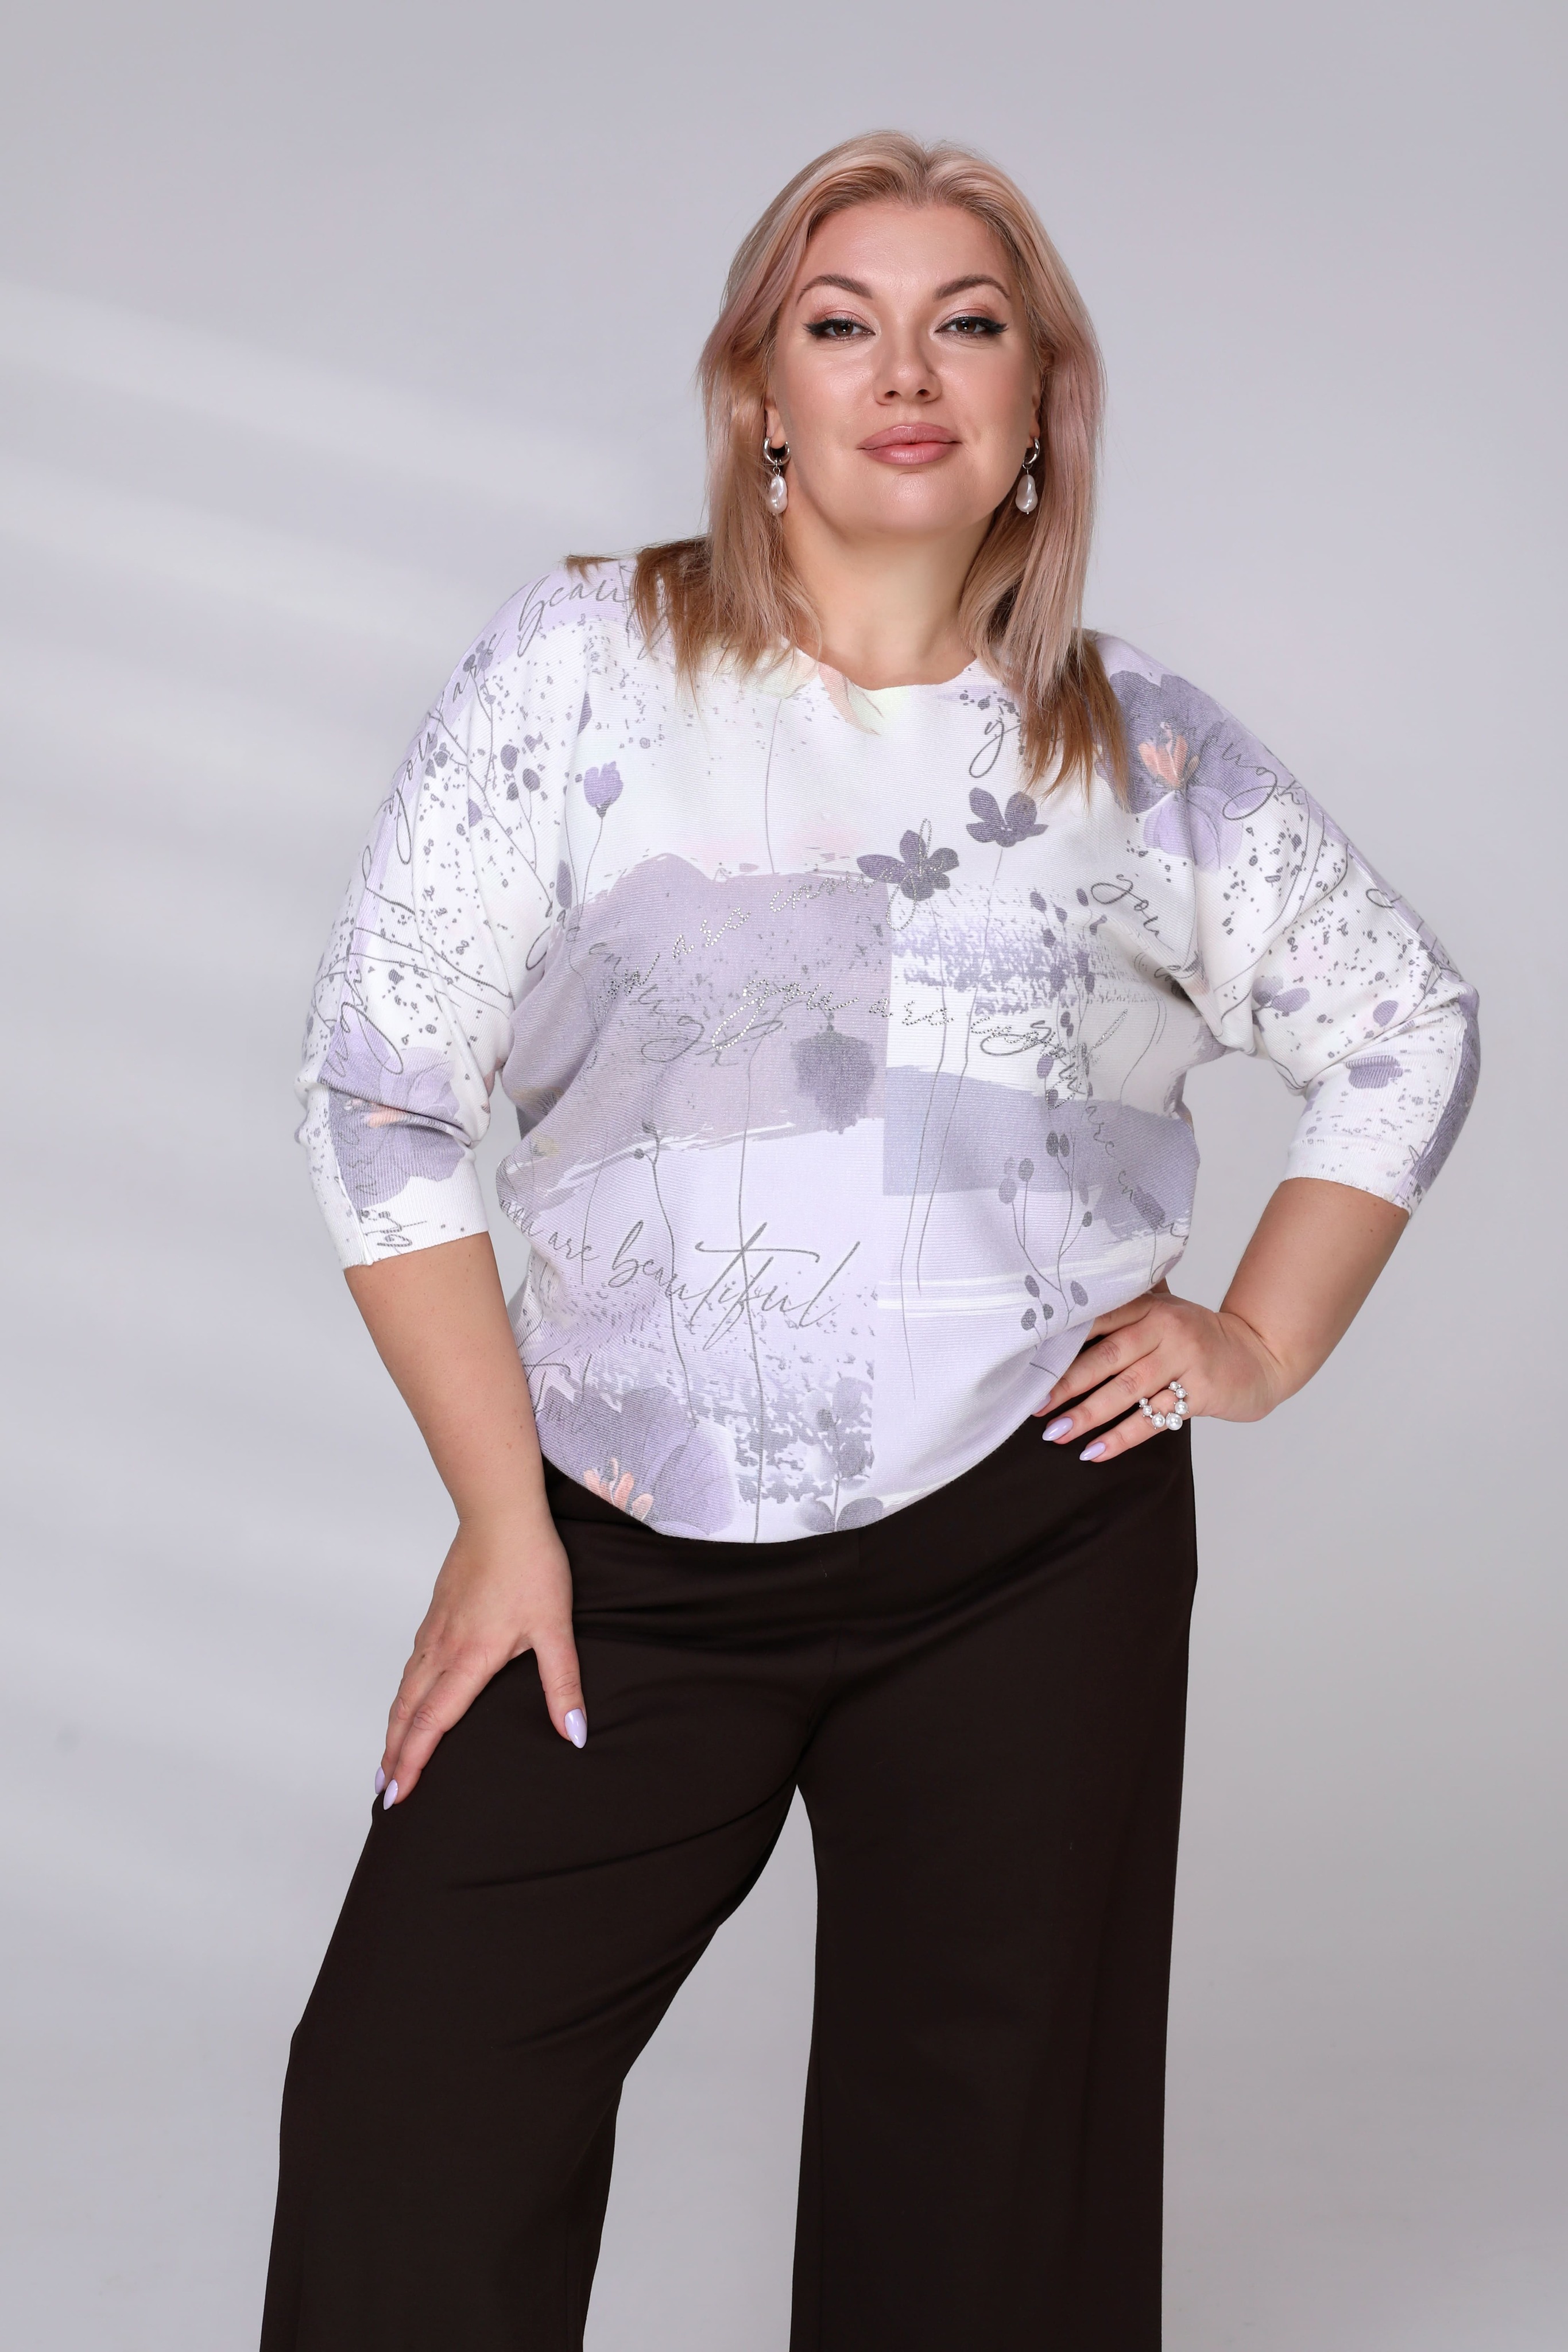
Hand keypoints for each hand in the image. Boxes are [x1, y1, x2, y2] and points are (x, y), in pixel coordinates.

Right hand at [376, 1504, 584, 1806]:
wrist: (501, 1514)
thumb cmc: (531, 1567)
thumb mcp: (555, 1629)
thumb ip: (562, 1684)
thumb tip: (573, 1733)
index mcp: (469, 1659)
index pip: (433, 1724)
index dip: (414, 1763)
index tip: (398, 1796)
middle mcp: (443, 1649)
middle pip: (408, 1713)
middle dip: (393, 1756)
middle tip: (383, 1793)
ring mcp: (435, 1630)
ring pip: (405, 1689)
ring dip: (394, 1727)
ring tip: (387, 1757)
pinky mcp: (436, 1613)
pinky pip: (412, 1664)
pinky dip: (403, 1694)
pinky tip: (408, 1699)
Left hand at [1032, 1286, 1289, 1462]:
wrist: (1259, 1355)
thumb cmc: (1198, 1337)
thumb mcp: (1166, 1313)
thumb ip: (1126, 1311)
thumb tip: (1064, 1317)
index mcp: (1150, 1305)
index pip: (1100, 1320)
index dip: (1063, 1342)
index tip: (1030, 1362)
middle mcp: (1167, 1328)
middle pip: (1108, 1357)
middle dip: (1067, 1383)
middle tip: (1034, 1405)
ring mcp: (1186, 1359)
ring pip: (1128, 1390)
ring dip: (1088, 1414)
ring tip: (1057, 1433)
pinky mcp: (1202, 1391)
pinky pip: (1154, 1418)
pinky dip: (1122, 1437)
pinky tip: (1095, 1452)